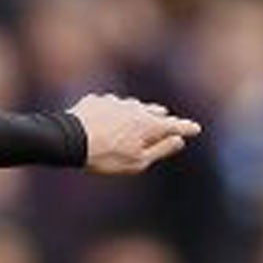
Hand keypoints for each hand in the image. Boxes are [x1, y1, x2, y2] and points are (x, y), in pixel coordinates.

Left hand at [71, 93, 200, 175]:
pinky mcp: (95, 101)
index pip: (175, 125)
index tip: (195, 129)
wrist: (68, 140)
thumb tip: (179, 140)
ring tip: (136, 116)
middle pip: (153, 112)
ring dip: (135, 112)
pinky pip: (108, 106)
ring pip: (131, 106)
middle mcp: (136, 108)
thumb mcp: (136, 161)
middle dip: (160, 116)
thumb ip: (160, 150)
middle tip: (164, 118)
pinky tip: (105, 118)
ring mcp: (115, 102)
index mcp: (149, 124)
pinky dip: (110, 112)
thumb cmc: (104, 156)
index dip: (186, 128)